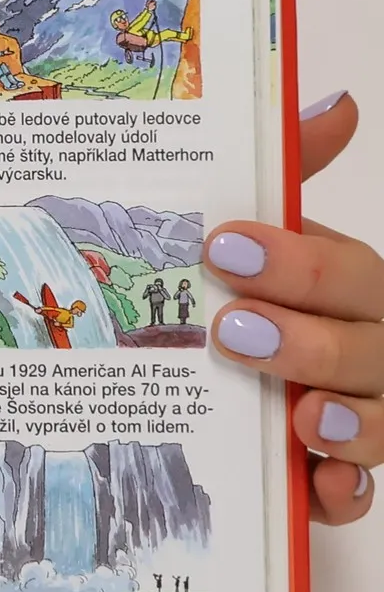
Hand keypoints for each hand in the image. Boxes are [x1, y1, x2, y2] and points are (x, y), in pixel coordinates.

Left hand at [207, 92, 378, 523]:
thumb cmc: (266, 287)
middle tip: (232, 330)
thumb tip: (338, 99)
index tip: (223, 248)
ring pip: (379, 420)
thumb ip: (294, 166)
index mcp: (350, 283)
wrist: (246, 361)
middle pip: (369, 346)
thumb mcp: (269, 231)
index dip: (296, 262)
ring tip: (301, 415)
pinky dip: (344, 492)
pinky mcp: (341, 471)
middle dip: (308, 339)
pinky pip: (358, 491)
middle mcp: (371, 345)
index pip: (349, 270)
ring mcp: (364, 410)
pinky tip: (320, 486)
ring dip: (346, 420)